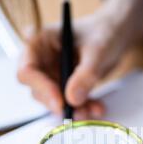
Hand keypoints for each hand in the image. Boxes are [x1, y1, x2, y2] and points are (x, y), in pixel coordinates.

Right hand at [17, 0, 142, 118]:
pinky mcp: (63, 86)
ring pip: (54, 101)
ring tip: (93, 109)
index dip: (41, 88)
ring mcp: (51, 75)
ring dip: (74, 109)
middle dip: (60, 104)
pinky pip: (68, 104)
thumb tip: (72, 98)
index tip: (60, 102)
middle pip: (38, 90)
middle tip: (79, 111)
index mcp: (40, 43)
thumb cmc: (103, 32)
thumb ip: (85, 74)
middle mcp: (41, 60)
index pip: (27, 70)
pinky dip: (83, 108)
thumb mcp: (98, 51)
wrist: (115, 35)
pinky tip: (97, 107)